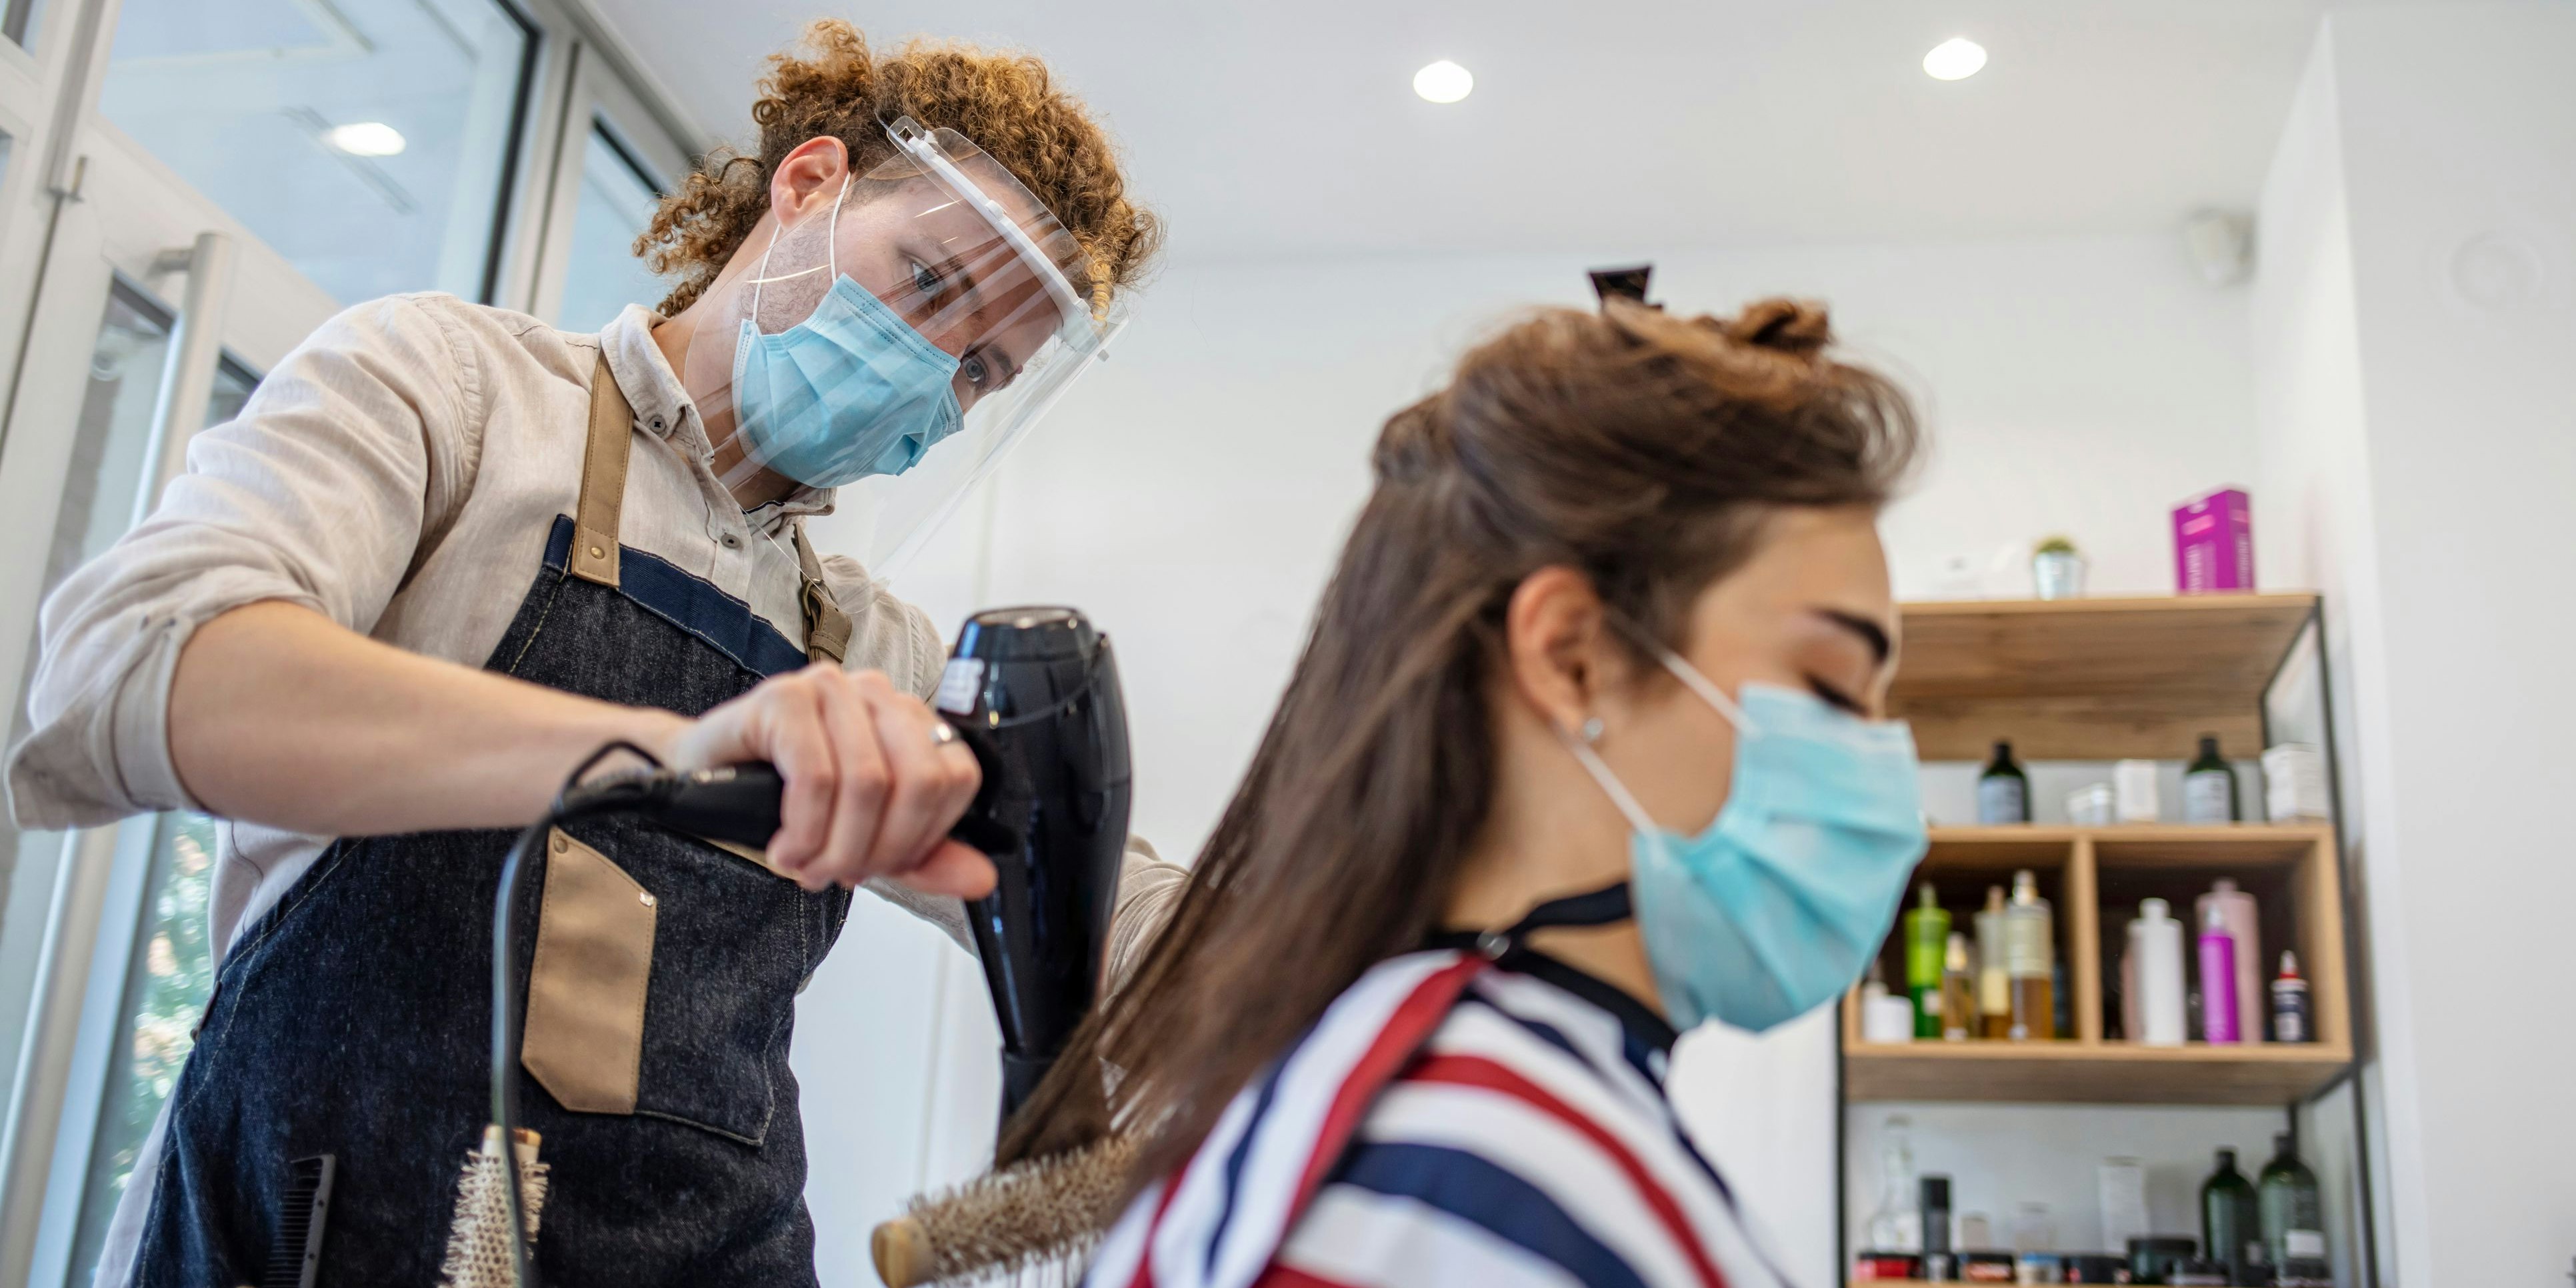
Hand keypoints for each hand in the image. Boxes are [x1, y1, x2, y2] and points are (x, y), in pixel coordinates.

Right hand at [666, 665, 993, 897]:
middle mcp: (877, 693)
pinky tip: (785, 847)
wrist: (699, 780)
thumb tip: (982, 878)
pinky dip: (805, 829)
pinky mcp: (785, 697)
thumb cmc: (783, 802)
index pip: (957, 777)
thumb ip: (924, 856)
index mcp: (909, 719)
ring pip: (868, 783)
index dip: (925, 838)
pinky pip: (817, 777)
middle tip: (840, 873)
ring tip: (806, 865)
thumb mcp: (865, 836)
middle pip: (919, 782)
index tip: (883, 866)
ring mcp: (831, 688)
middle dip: (881, 848)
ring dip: (837, 846)